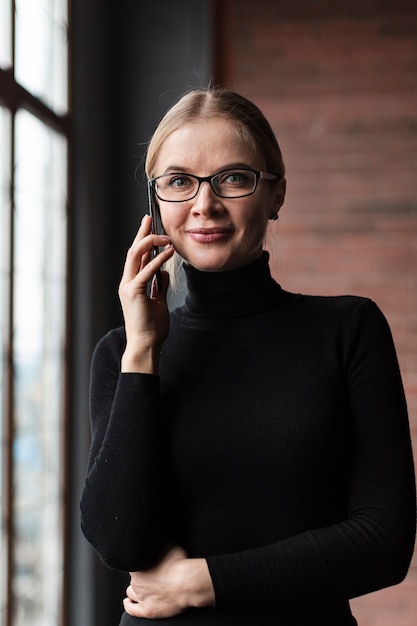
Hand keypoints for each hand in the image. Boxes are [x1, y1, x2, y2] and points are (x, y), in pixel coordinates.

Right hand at [118, 215, 174, 373]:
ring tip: (165, 237)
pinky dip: (158, 259)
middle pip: (133, 251)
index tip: (149, 226)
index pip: (136, 257)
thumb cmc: (152, 328)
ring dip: (150, 243)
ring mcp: (128, 287)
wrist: (146, 345)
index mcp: (131, 284)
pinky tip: (169, 252)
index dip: (142, 239)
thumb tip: (163, 271)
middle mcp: (127, 283)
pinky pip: (146, 271)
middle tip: (149, 218)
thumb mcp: (158, 302)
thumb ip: (158, 286)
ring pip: (135, 256)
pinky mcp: (134, 292)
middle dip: (142, 233)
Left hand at [123, 545, 214, 618]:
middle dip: (140, 575)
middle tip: (150, 572)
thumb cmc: (180, 564)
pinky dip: (129, 605)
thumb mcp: (168, 546)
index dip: (141, 561)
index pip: (133, 562)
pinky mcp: (148, 610)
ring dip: (135, 589)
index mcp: (138, 565)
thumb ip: (158, 547)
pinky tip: (128, 602)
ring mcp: (141, 597)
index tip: (147, 561)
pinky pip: (132, 610)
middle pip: (133, 577)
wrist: (187, 583)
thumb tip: (156, 544)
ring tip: (140, 587)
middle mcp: (136, 581)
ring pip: (131, 592)